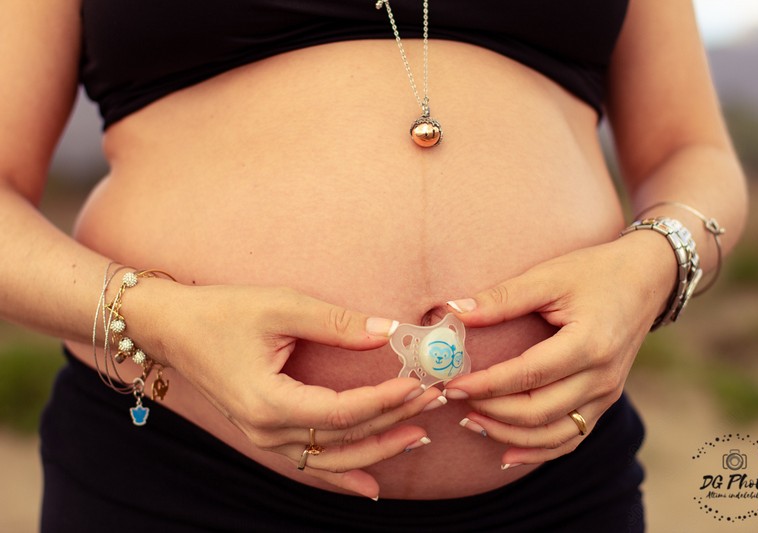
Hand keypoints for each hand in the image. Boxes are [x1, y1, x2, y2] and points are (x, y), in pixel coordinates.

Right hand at [131, 283, 444, 498]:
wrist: (171, 328)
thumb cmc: (221, 312)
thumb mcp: (280, 307)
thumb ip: (336, 323)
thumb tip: (389, 330)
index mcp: (268, 402)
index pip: (342, 412)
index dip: (385, 398)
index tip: (420, 381)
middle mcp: (266, 430)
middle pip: (343, 437)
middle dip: (392, 418)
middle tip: (434, 398)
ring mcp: (263, 437)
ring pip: (330, 458)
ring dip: (376, 449)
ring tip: (419, 435)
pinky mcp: (265, 432)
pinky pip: (309, 462)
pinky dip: (342, 474)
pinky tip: (371, 485)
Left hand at [442, 232, 673, 467]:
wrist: (646, 279)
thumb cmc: (595, 272)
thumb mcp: (548, 276)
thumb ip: (501, 298)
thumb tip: (453, 312)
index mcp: (589, 343)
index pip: (528, 375)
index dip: (487, 384)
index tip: (452, 385)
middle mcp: (602, 376)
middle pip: (539, 410)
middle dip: (491, 411)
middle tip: (454, 400)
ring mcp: (608, 394)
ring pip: (553, 433)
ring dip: (509, 436)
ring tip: (471, 423)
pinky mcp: (606, 401)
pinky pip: (572, 438)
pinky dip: (538, 451)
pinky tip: (507, 454)